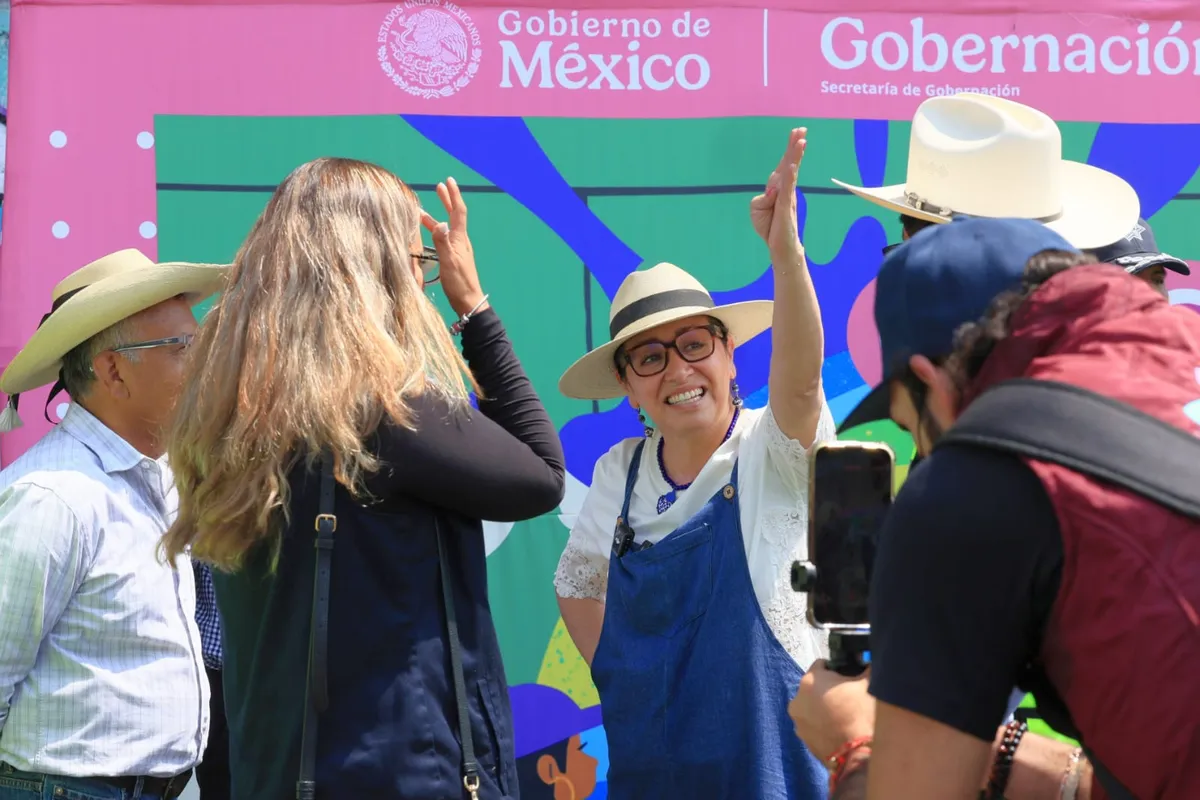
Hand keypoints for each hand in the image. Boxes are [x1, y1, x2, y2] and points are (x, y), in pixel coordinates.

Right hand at [421, 177, 486, 318]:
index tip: (448, 181)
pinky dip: (434, 233)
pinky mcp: (453, 258)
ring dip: (435, 217)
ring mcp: (457, 249)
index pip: (458, 212)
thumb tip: (439, 222)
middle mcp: (460, 241)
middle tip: (440, 187)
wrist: (468, 301)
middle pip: (454, 216)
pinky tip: (426, 235)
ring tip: (421, 211)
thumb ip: (442, 242)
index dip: (454, 195)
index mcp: (460, 239)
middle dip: (447, 200)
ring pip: (446, 228)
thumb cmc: (459, 283)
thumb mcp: (449, 262)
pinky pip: (442, 239)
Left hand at [749, 127, 805, 259]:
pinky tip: (792, 167)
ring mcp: (787, 198)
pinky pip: (787, 190)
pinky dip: (789, 177)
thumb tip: (771, 191)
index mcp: (778, 188)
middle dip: (794, 146)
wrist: (780, 248)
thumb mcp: (757, 210)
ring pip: (791, 173)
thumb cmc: (769, 228)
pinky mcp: (786, 208)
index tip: (797, 132)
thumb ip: (761, 198)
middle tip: (801, 129)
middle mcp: (785, 190)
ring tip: (801, 141)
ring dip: (795, 157)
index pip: (783, 165)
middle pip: (789, 164)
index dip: (789, 150)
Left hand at [788, 660, 875, 762]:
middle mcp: (797, 699)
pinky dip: (822, 724)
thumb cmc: (862, 714)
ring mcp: (798, 722)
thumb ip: (866, 667)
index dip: (836, 668)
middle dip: (828, 690)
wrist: (858, 755)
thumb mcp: (868, 684)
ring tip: (844, 716)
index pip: (822, 665)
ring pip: (812, 707)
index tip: (848, 677)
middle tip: (848, 698)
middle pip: (815, 687)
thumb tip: (870, 661)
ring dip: (824, 708)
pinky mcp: (803, 739)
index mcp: (810, 680)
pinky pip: (813, 725)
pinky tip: (839, 729)